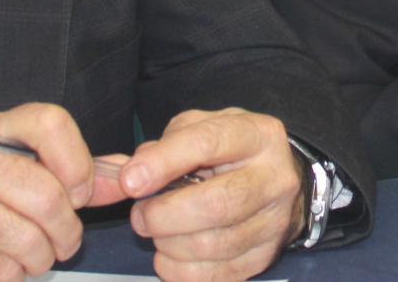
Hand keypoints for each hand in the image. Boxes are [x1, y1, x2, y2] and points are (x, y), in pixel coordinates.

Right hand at [0, 102, 105, 281]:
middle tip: (63, 241)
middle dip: (67, 232)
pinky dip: (10, 275)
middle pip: (48, 197)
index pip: (50, 124)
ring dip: (39, 259)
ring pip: (28, 242)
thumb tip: (123, 176)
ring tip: (28, 253)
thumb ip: (68, 169)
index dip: (79, 163)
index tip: (81, 192)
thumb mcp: (11, 163)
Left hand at [103, 107, 303, 281]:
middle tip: (140, 215)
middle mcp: (275, 178)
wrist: (272, 182)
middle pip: (216, 205)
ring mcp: (275, 222)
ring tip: (158, 231)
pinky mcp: (265, 257)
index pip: (208, 143)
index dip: (163, 163)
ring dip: (168, 244)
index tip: (129, 181)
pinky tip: (171, 253)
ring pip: (212, 246)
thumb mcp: (198, 131)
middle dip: (164, 215)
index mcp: (258, 135)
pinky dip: (179, 270)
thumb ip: (159, 148)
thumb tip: (122, 178)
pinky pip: (213, 275)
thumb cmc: (228, 153)